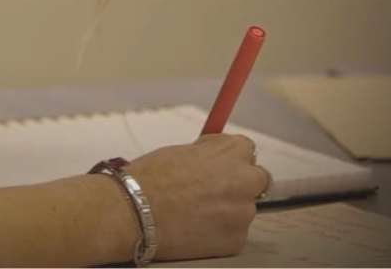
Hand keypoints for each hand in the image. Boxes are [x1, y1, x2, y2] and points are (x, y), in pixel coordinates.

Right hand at [123, 134, 271, 261]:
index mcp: (231, 152)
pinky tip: (193, 229)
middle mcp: (245, 180)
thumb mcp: (180, 152)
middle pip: (257, 180)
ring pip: (243, 209)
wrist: (133, 211)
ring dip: (226, 210)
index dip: (229, 158)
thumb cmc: (148, 178)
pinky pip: (232, 234)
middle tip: (213, 191)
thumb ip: (206, 154)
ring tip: (194, 214)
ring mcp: (242, 213)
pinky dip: (217, 233)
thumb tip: (214, 160)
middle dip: (239, 184)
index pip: (246, 149)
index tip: (216, 165)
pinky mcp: (235, 241)